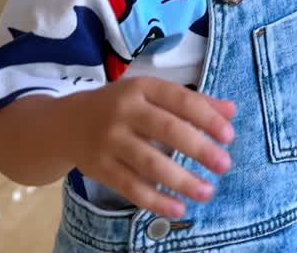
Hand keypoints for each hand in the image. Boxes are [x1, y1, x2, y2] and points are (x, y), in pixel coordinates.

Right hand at [60, 78, 236, 218]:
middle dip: (199, 149)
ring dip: (181, 180)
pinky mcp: (99, 168)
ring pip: (149, 163)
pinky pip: (130, 187)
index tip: (229, 136)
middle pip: (166, 130)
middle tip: (224, 166)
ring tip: (207, 192)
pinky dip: (155, 200)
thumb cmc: (121, 106)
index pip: (181, 100)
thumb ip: (192, 102)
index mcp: (142, 88)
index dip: (207, 118)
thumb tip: (231, 111)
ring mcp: (110, 140)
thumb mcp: (152, 94)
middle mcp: (124, 111)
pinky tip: (178, 209)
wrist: (65, 124)